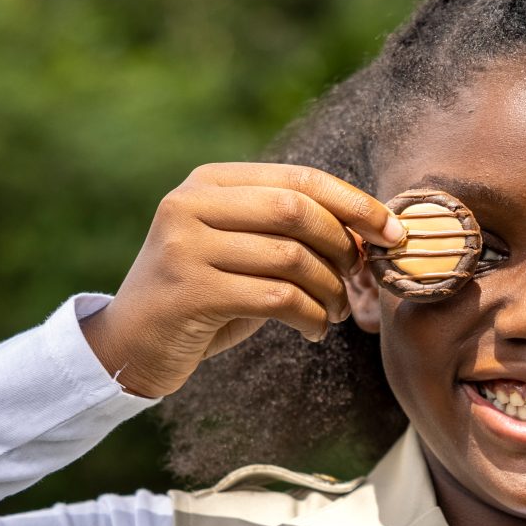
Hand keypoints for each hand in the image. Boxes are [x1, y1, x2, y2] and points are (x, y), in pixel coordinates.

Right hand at [80, 163, 403, 397]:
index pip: (300, 179)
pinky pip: (277, 298)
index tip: (394, 233)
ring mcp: (185, 246)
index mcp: (208, 182)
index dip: (356, 204)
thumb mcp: (240, 250)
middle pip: (297, 210)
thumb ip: (287, 230)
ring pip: (291, 257)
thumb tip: (370, 228)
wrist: (130, 345)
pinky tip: (314, 330)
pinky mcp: (189, 291)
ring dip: (330, 290)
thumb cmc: (203, 297)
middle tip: (358, 279)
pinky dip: (311, 316)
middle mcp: (191, 204)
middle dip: (342, 246)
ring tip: (335, 312)